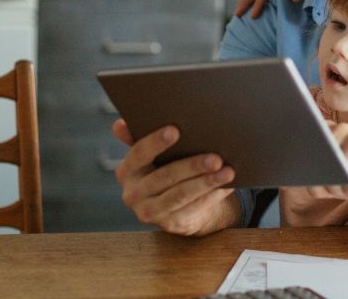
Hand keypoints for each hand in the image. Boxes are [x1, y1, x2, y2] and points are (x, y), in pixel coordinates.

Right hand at [111, 119, 236, 235]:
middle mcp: (132, 193)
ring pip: (180, 194)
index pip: (139, 153)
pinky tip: (225, 186)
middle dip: (193, 166)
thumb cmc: (166, 168)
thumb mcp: (154, 155)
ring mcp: (148, 211)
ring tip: (228, 172)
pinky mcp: (168, 224)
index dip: (155, 142)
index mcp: (127, 170)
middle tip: (216, 158)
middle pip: (165, 176)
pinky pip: (191, 209)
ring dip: (206, 183)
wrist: (176, 205)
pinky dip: (210, 197)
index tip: (175, 130)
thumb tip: (119, 124)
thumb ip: (139, 137)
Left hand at [306, 122, 347, 209]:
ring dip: (339, 190)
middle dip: (322, 183)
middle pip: (317, 162)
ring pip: (334, 175)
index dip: (299, 158)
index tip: (298, 166)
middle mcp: (343, 129)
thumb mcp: (328, 180)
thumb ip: (310, 177)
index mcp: (328, 130)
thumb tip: (296, 179)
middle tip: (336, 185)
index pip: (303, 141)